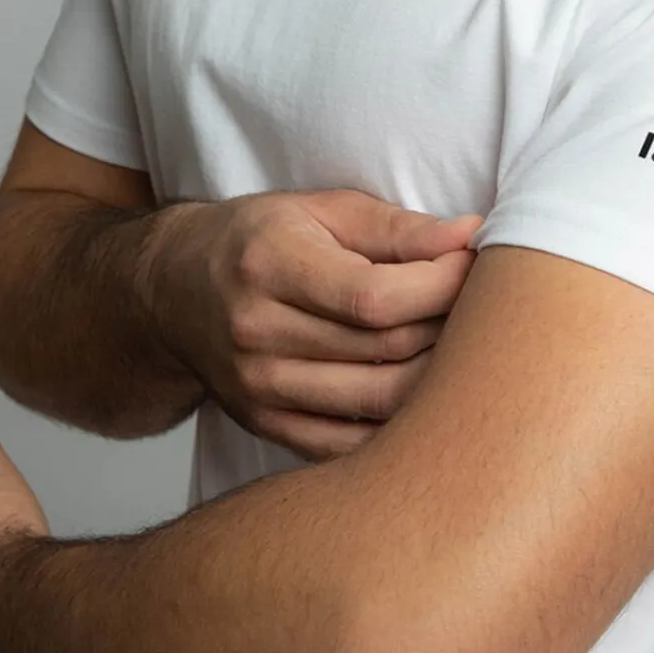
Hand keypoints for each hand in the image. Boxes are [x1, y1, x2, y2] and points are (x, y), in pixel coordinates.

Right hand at [144, 191, 486, 461]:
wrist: (173, 292)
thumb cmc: (260, 241)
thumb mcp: (320, 211)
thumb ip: (396, 227)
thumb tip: (471, 236)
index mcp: (269, 266)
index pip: (374, 297)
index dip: (441, 285)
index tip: (473, 266)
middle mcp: (256, 332)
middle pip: (384, 350)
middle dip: (450, 326)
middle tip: (480, 305)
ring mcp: (258, 389)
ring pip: (379, 402)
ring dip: (438, 378)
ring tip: (462, 346)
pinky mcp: (267, 426)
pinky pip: (354, 442)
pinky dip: (401, 424)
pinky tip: (426, 395)